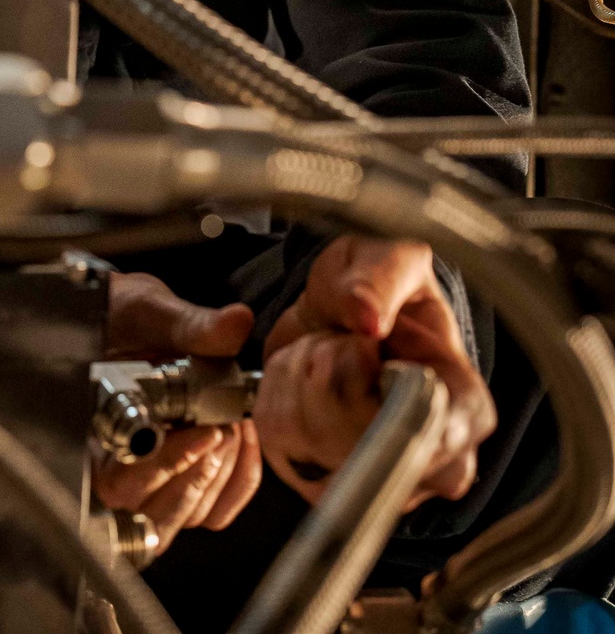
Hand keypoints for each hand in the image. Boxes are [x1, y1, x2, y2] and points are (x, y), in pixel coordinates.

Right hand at [93, 272, 261, 554]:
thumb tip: (233, 324)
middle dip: (200, 471)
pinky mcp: (179, 486)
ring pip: (186, 518)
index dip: (164, 465)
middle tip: (224, 424)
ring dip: (221, 473)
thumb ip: (185, 322)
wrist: (125, 322)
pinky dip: (239, 480)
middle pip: (153, 516)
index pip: (116, 481)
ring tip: (230, 424)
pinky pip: (214, 512)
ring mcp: (148, 484)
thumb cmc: (120, 316)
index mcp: (90, 434)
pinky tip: (241, 438)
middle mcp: (112, 470)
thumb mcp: (146, 309)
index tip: (204, 432)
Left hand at [252, 237, 495, 510]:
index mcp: (463, 406)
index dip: (378, 393)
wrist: (340, 312)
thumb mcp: (388, 258)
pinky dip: (275, 391)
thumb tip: (366, 316)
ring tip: (326, 352)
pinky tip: (301, 376)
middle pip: (356, 441)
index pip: (433, 435)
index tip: (360, 344)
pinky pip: (276, 437)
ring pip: (308, 437)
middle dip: (330, 368)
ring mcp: (374, 478)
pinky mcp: (320, 480)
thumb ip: (381, 277)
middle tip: (344, 339)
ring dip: (300, 375)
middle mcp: (427, 462)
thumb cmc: (379, 288)